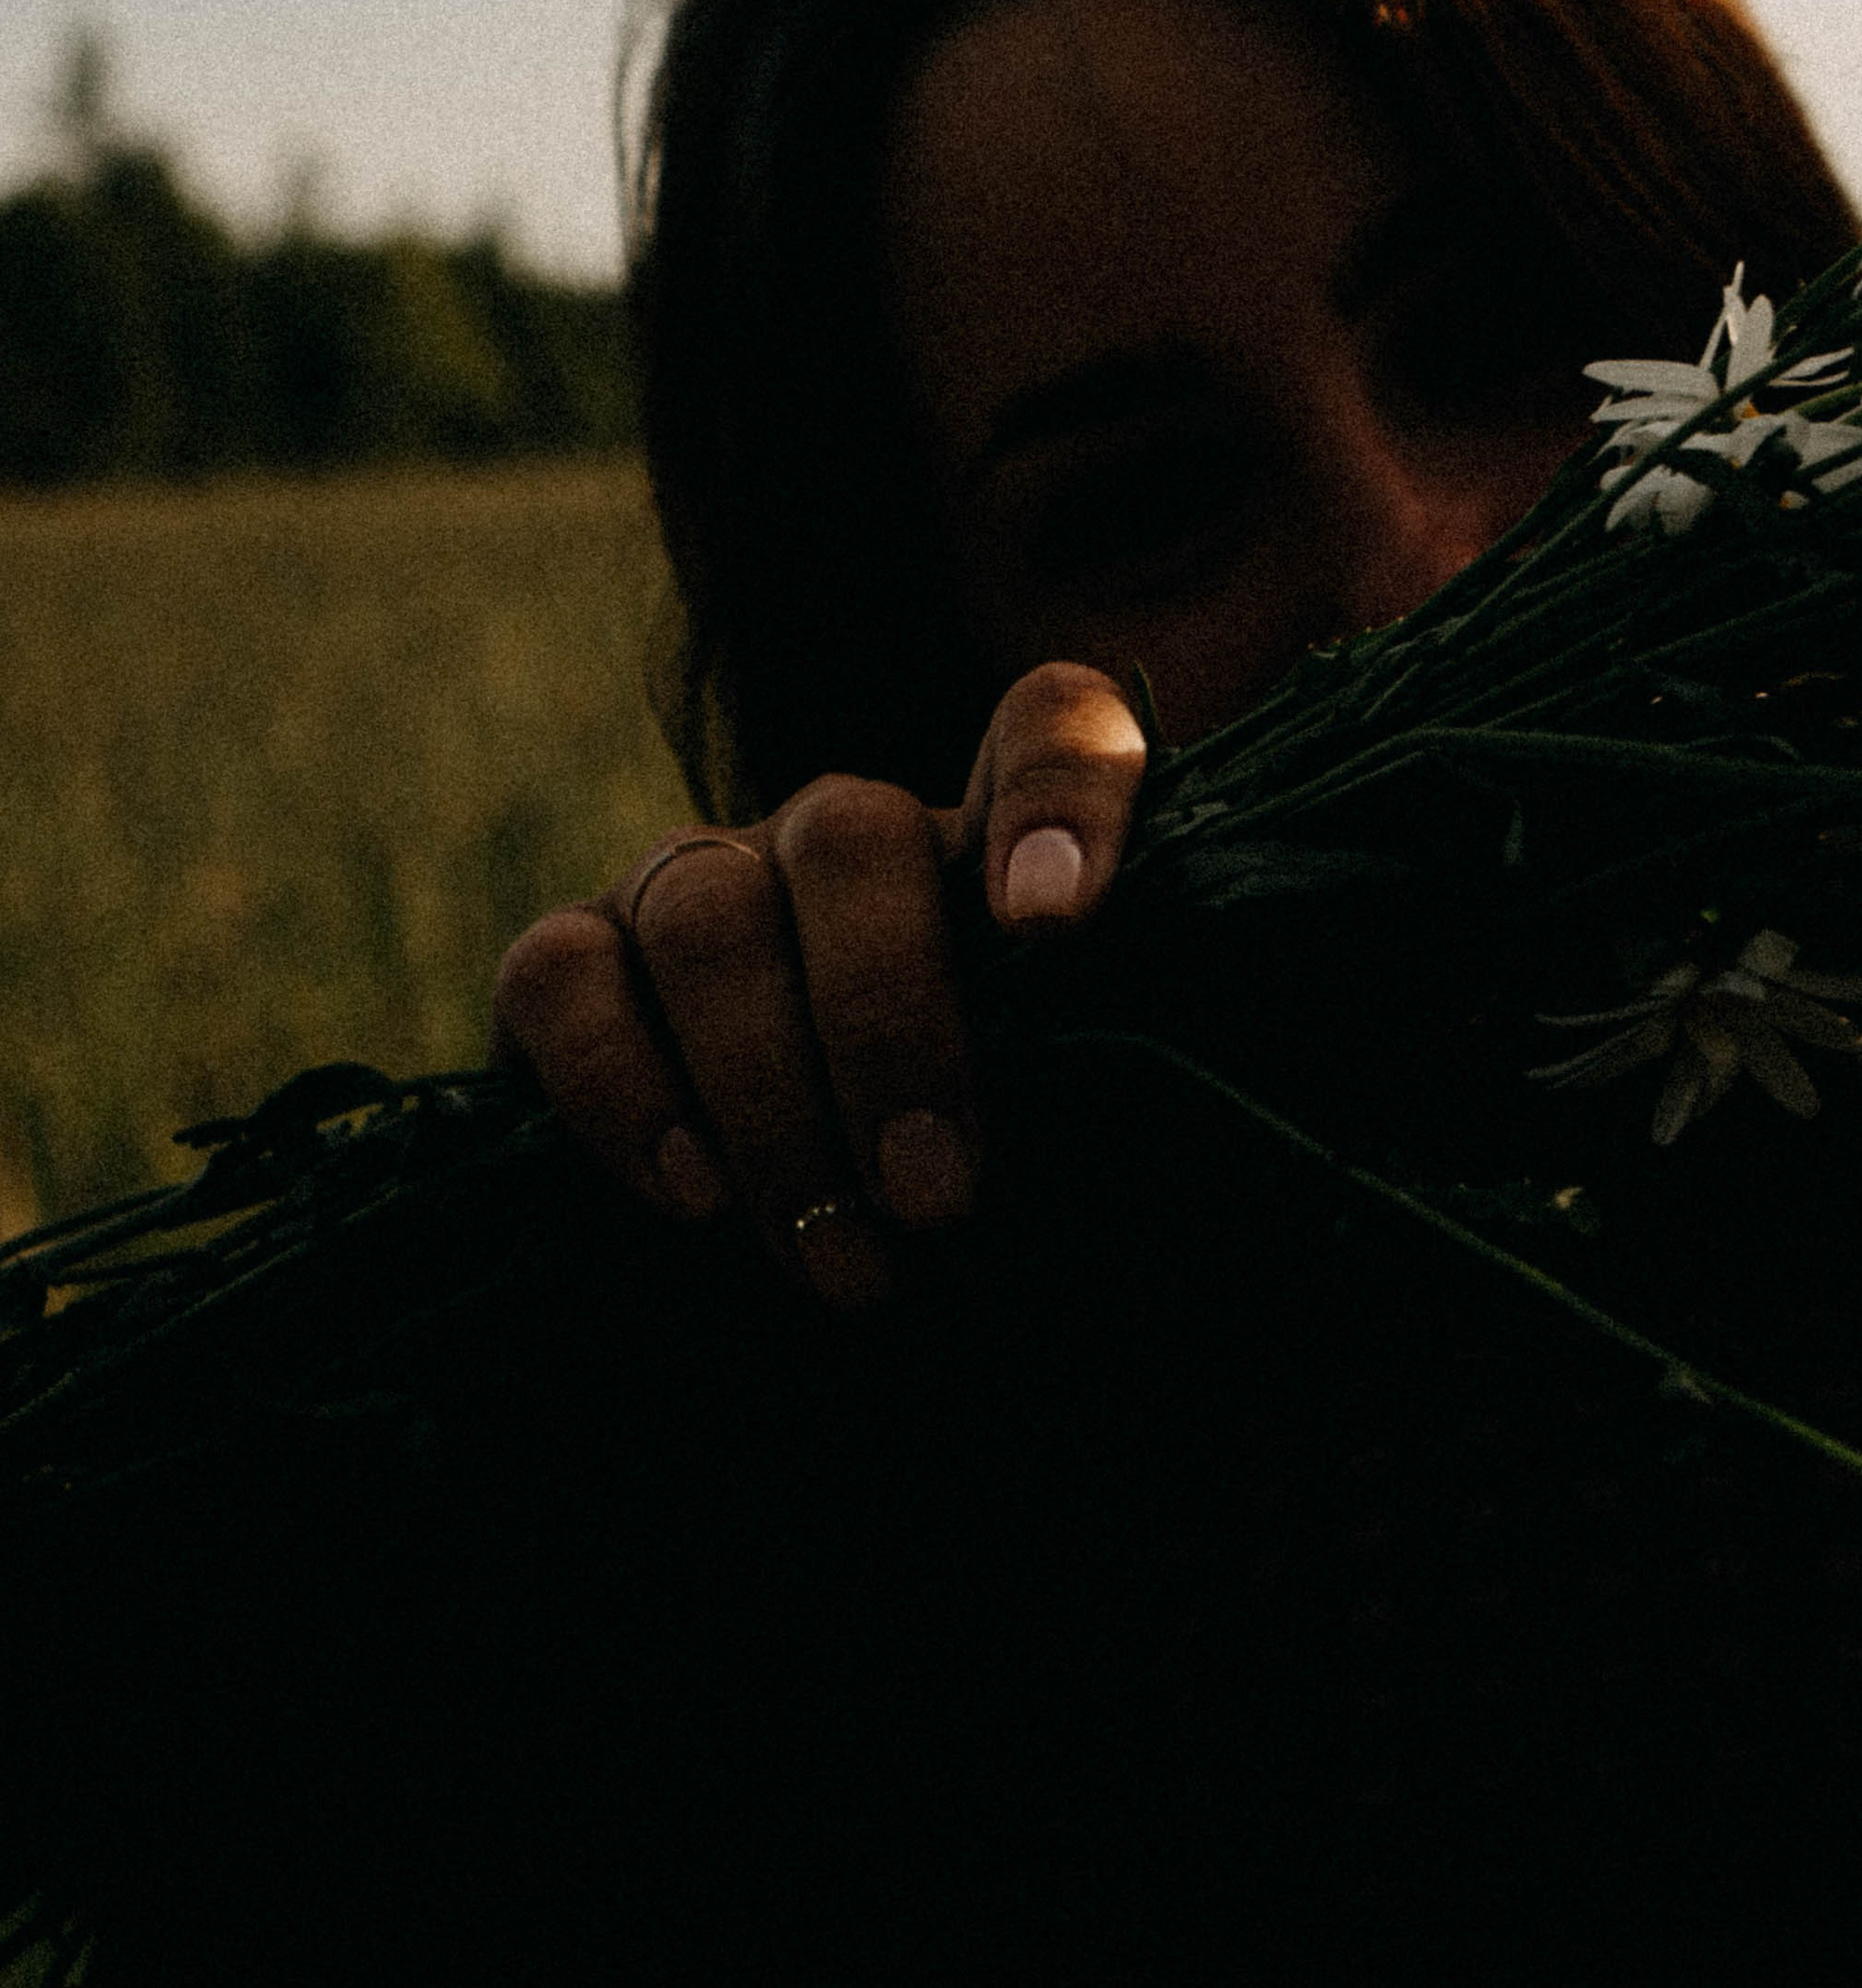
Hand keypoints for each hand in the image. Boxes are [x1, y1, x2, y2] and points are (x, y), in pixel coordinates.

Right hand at [491, 662, 1148, 1306]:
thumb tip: (1174, 1152)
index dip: (1060, 799)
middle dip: (889, 1025)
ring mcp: (692, 884)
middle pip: (852, 838)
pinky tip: (694, 1195)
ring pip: (706, 912)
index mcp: (982, 851)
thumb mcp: (1057, 1139)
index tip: (1057, 928)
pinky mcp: (567, 962)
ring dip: (768, 1094)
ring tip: (836, 1256)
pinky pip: (560, 975)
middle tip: (937, 1201)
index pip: (1046, 731)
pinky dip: (621, 1087)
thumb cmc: (954, 1191)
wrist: (786, 1253)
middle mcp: (836, 838)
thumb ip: (1101, 1099)